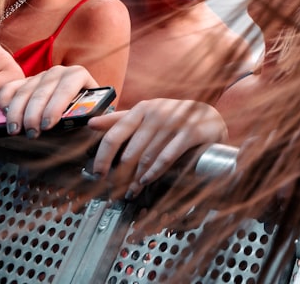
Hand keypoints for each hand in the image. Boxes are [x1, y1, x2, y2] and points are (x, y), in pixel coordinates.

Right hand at [0, 65, 98, 136]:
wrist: (79, 107)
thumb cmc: (86, 113)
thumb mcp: (94, 117)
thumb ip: (97, 120)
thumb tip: (93, 123)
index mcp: (78, 75)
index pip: (66, 90)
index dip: (55, 108)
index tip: (47, 126)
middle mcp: (58, 72)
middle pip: (42, 92)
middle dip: (34, 115)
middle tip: (32, 133)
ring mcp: (40, 76)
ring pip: (24, 92)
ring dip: (17, 113)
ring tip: (16, 130)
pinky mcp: (24, 82)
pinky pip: (10, 87)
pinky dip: (5, 100)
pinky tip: (5, 113)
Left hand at [86, 99, 228, 199]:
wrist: (209, 116)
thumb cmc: (174, 118)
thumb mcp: (147, 114)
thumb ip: (120, 120)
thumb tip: (90, 124)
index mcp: (142, 108)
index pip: (115, 134)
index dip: (103, 157)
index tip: (97, 174)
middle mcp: (157, 112)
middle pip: (130, 151)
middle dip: (121, 174)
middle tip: (116, 189)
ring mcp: (175, 121)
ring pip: (147, 157)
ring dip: (137, 178)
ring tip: (132, 191)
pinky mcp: (191, 131)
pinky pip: (167, 156)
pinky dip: (155, 171)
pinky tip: (148, 180)